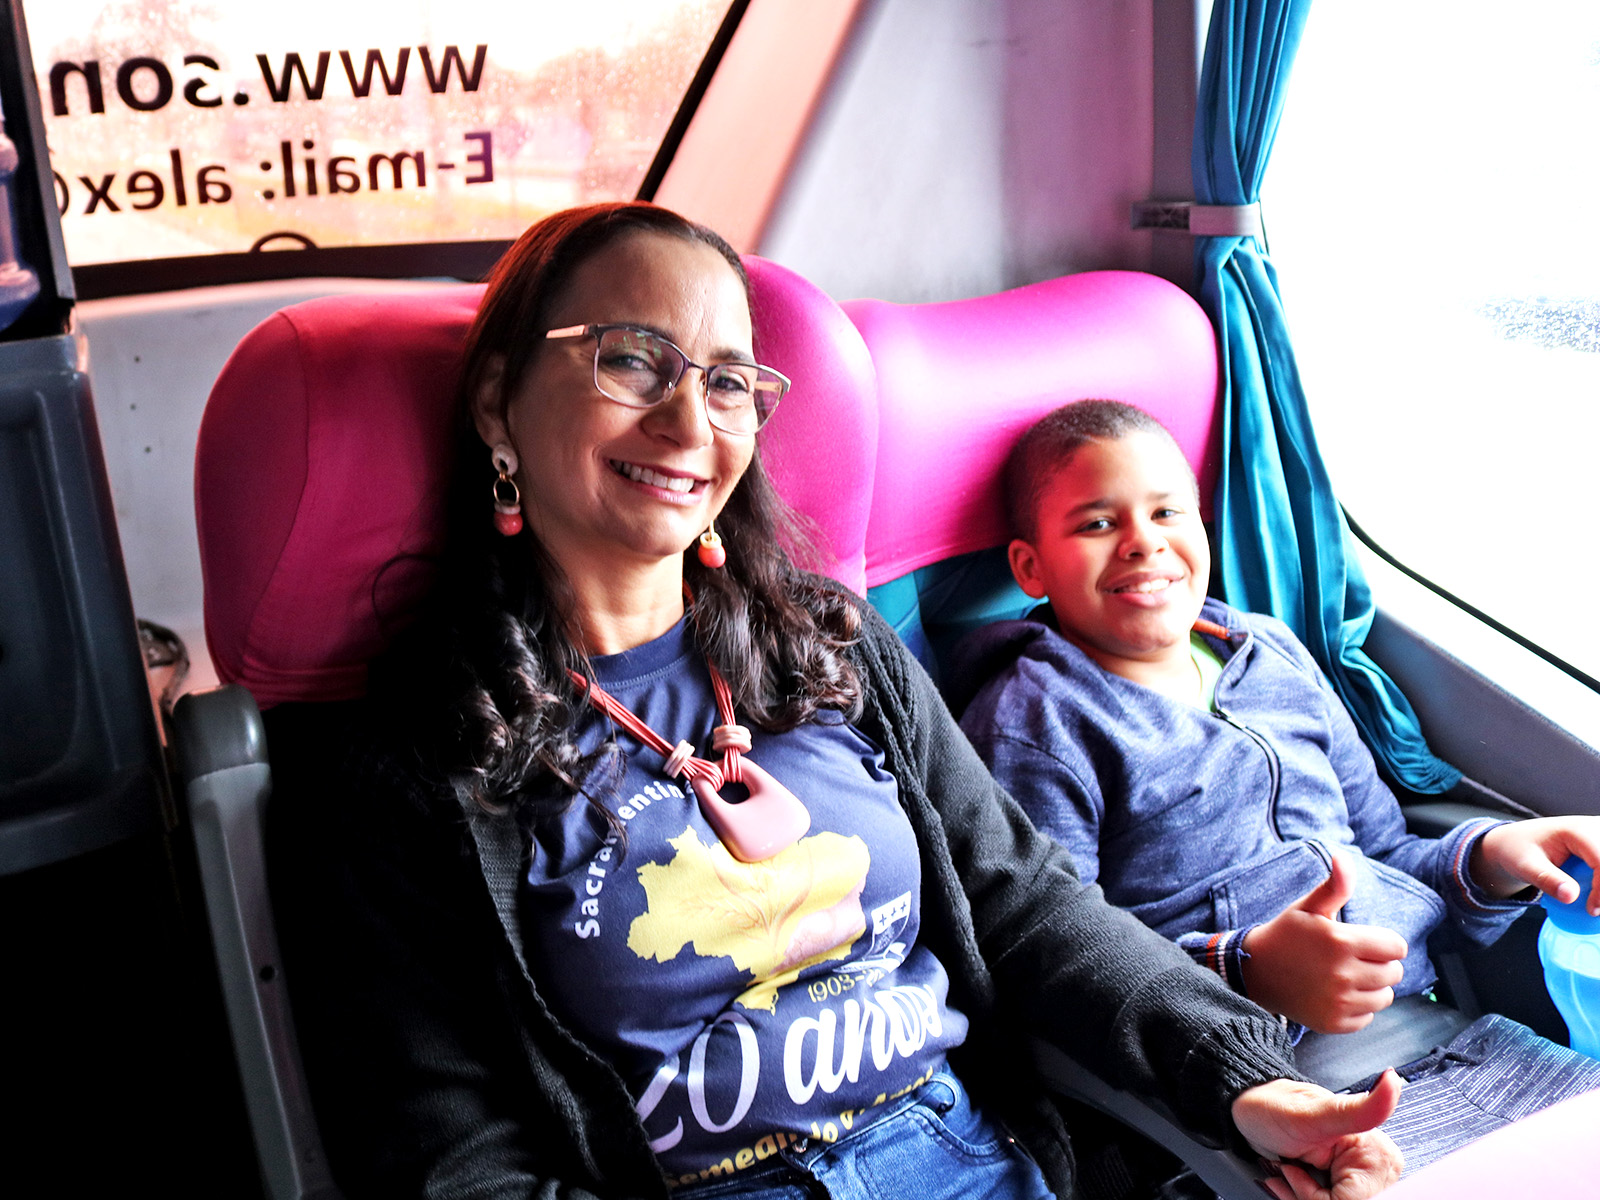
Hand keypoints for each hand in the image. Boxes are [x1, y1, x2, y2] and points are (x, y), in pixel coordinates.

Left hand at [1232, 1071, 1402, 1199]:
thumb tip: (1391, 1081)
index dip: (1319, 1196)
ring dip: (1304, 1199)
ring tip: (1287, 1172)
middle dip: (1311, 1197)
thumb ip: (1357, 1109)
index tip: (1295, 1172)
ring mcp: (1360, 1178)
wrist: (1248, 1107)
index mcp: (1378, 1153)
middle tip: (1289, 1171)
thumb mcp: (1310, 1113)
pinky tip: (1290, 1181)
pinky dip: (1303, 1199)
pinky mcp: (1344, 1184)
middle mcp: (1375, 1168)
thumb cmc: (1273, 1106)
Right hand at [1241, 854, 1407, 1033]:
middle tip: (1353, 958)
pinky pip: (1368, 1018)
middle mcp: (1343, 975)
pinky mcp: (1334, 1023)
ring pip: (1385, 997)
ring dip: (1372, 987)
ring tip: (1346, 976)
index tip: (1363, 941)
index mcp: (1341, 941)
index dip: (1383, 942)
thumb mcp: (1309, 906)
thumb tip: (1343, 856)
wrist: (1255, 971)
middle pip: (1394, 973)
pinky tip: (1337, 995)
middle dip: (1380, 963)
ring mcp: (1339, 1002)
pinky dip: (1358, 1008)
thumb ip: (1335, 885)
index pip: (1396, 947)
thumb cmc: (1287, 934)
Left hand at [1470, 817, 1599, 910]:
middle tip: (1594, 911)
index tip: (1592, 910)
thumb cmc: (1519, 850)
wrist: (1516, 842)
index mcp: (1577, 830)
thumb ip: (1547, 880)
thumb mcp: (1526, 866)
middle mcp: (1594, 828)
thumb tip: (1571, 897)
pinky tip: (1596, 900)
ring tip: (1594, 906)